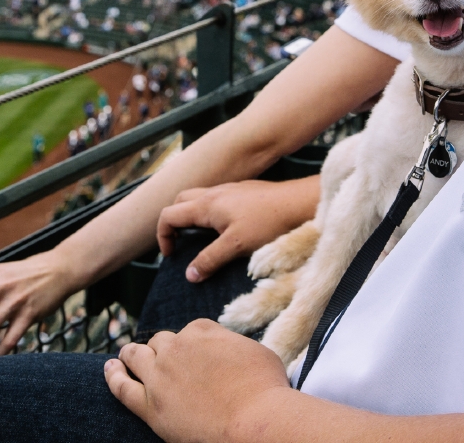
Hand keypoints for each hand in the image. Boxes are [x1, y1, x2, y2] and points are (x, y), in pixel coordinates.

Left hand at [105, 319, 290, 442]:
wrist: (256, 421)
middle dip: (163, 349)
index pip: (189, 331)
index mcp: (200, 330)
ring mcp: (160, 376)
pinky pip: (122, 387)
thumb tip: (228, 348)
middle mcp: (176, 347)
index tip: (198, 357)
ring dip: (131, 354)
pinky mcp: (150, 407)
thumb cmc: (265, 389)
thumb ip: (232, 344)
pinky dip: (113, 376)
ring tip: (125, 356)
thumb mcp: (256, 350)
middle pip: (161, 342)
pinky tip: (110, 369)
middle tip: (165, 361)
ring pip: (136, 356)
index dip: (193, 345)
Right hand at [156, 178, 319, 281]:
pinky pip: (216, 199)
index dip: (163, 236)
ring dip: (192, 216)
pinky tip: (226, 230)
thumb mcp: (236, 246)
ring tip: (201, 239)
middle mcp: (214, 193)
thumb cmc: (269, 223)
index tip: (172, 256)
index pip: (168, 215)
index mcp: (206, 204)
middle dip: (173, 222)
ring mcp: (230, 190)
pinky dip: (210, 213)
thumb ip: (210, 259)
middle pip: (180, 202)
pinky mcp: (244, 192)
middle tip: (181, 244)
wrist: (300, 203)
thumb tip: (189, 274)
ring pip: (198, 198)